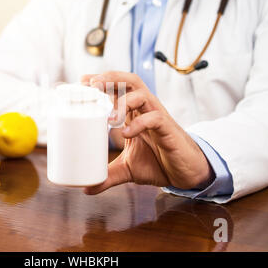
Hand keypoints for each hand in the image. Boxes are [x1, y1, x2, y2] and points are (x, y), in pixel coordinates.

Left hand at [81, 72, 214, 193]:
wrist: (185, 173)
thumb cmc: (158, 163)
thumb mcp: (128, 169)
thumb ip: (108, 175)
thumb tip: (87, 189)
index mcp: (133, 113)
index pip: (118, 88)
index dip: (102, 81)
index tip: (83, 82)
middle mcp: (145, 110)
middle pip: (130, 82)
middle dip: (110, 79)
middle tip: (93, 85)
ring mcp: (157, 117)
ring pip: (142, 94)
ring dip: (123, 100)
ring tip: (108, 117)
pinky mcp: (168, 129)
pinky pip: (155, 118)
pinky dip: (139, 123)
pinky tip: (126, 134)